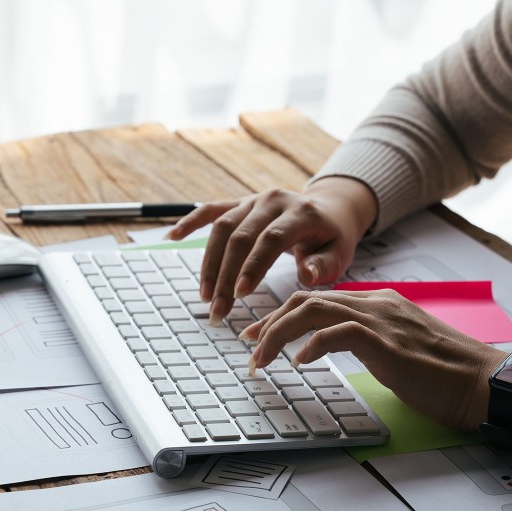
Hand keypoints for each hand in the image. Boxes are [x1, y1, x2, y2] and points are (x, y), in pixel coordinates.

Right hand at [166, 177, 377, 323]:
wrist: (328, 208)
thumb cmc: (333, 237)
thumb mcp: (340, 252)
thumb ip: (324, 264)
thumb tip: (307, 275)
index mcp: (300, 212)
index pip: (271, 239)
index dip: (253, 266)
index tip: (241, 295)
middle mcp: (272, 201)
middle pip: (240, 236)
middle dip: (226, 275)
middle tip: (217, 309)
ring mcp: (252, 200)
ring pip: (222, 228)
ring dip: (209, 264)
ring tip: (205, 296)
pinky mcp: (239, 203)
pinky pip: (210, 210)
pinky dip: (189, 222)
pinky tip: (171, 238)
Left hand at [244, 289, 504, 431]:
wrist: (484, 382)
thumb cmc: (445, 375)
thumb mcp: (398, 351)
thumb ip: (367, 343)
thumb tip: (332, 350)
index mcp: (378, 304)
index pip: (318, 299)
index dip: (281, 317)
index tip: (258, 336)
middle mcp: (376, 304)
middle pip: (307, 299)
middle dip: (269, 323)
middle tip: (248, 346)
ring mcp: (382, 320)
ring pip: (314, 310)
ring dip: (279, 334)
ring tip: (261, 358)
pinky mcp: (388, 343)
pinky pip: (339, 333)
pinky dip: (313, 343)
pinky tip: (300, 362)